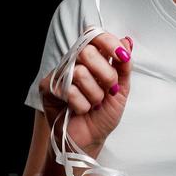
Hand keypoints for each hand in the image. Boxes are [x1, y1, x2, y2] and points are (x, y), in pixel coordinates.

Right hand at [37, 31, 133, 156]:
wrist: (90, 140)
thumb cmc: (103, 115)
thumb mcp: (121, 89)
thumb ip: (124, 65)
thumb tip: (127, 41)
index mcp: (92, 59)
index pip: (94, 36)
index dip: (108, 42)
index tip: (122, 57)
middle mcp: (74, 62)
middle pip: (87, 51)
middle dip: (105, 74)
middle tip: (108, 90)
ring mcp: (60, 74)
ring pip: (80, 72)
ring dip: (94, 94)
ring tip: (94, 103)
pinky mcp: (48, 88)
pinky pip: (68, 89)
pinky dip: (81, 104)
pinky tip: (80, 110)